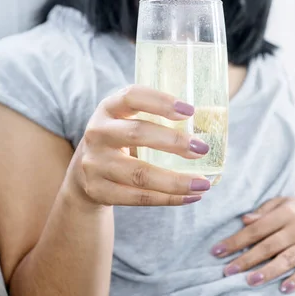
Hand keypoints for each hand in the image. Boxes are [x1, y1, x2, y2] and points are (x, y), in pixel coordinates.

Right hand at [65, 85, 211, 207]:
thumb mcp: (129, 120)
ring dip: (176, 180)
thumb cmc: (122, 139)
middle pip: (137, 133)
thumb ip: (158, 117)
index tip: (190, 110)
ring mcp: (95, 163)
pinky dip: (169, 199)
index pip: (132, 96)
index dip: (161, 101)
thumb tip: (209, 121)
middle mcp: (98, 133)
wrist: (84, 172)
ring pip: (140, 174)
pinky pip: (138, 198)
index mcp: (109, 108)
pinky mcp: (99, 190)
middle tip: (202, 148)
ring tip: (203, 183)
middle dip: (174, 142)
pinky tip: (191, 196)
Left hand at [211, 197, 294, 293]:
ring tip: (250, 281)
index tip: (217, 252)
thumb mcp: (285, 203)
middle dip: (247, 259)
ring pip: (288, 258)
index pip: (257, 228)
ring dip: (268, 270)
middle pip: (269, 245)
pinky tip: (284, 288)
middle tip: (228, 271)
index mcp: (287, 212)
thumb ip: (264, 211)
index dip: (236, 240)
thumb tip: (244, 221)